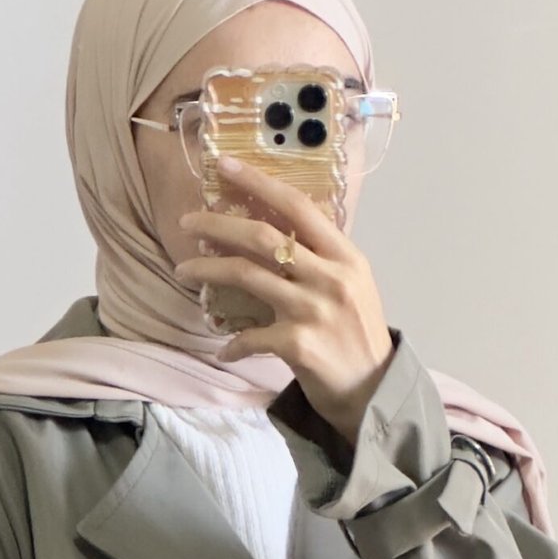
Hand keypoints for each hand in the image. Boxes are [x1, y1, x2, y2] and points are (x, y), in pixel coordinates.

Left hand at [172, 152, 395, 446]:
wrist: (374, 392)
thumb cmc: (358, 336)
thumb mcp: (352, 285)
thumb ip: (322, 258)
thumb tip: (278, 231)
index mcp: (345, 256)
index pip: (298, 206)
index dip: (259, 182)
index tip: (226, 166)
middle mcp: (330, 277)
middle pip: (263, 236)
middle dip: (218, 224)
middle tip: (187, 221)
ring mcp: (313, 310)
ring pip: (247, 275)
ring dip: (207, 270)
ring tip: (183, 270)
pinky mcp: (298, 345)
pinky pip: (250, 336)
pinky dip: (232, 343)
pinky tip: (224, 348)